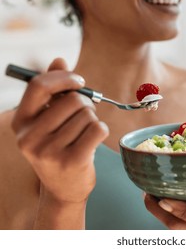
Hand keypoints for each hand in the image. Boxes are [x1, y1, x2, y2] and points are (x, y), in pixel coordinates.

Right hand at [11, 58, 108, 203]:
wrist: (64, 189)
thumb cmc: (59, 147)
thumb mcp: (49, 121)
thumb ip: (53, 91)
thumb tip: (60, 60)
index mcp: (21, 123)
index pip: (39, 86)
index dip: (64, 78)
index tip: (79, 81)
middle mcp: (29, 137)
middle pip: (72, 100)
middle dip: (85, 105)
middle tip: (84, 117)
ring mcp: (49, 152)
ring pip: (87, 115)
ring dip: (92, 120)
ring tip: (84, 134)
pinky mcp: (71, 161)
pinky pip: (98, 129)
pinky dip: (102, 131)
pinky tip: (93, 142)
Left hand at [144, 174, 185, 229]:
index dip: (183, 211)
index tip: (165, 198)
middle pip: (178, 227)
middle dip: (159, 212)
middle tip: (149, 192)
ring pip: (169, 225)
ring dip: (155, 209)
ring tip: (147, 190)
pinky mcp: (184, 223)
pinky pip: (168, 219)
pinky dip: (157, 207)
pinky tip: (152, 191)